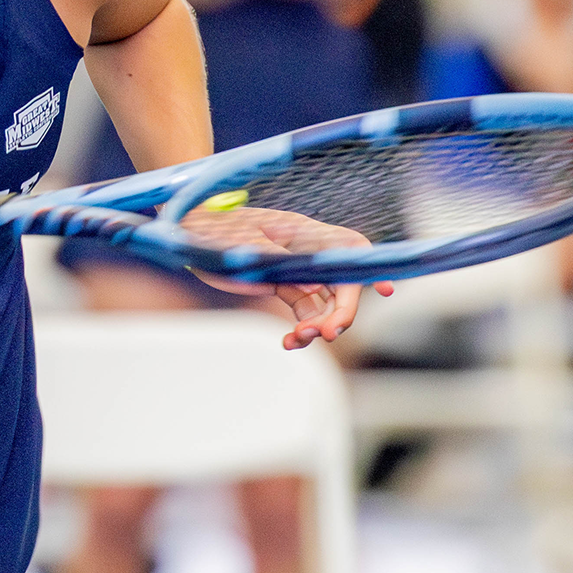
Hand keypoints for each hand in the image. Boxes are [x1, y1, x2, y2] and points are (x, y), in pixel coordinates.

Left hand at [177, 206, 394, 349]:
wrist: (188, 233)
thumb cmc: (214, 230)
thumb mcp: (245, 245)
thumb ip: (276, 261)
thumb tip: (306, 282)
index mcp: (304, 233)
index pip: (350, 248)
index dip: (371, 268)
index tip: (384, 291)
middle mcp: (308, 252)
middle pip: (342, 285)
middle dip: (341, 313)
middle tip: (325, 335)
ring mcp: (297, 270)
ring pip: (324, 305)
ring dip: (318, 326)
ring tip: (297, 339)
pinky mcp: (283, 285)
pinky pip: (304, 312)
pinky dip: (301, 329)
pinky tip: (287, 342)